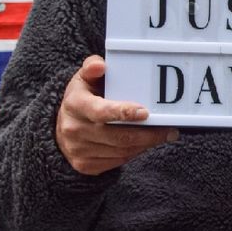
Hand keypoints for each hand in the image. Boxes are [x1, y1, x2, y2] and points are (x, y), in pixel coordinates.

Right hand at [55, 55, 178, 174]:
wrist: (61, 128)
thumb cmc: (82, 98)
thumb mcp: (83, 79)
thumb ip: (93, 68)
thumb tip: (100, 65)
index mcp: (75, 104)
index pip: (101, 111)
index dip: (123, 113)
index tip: (146, 112)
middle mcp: (74, 129)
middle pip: (117, 136)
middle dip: (148, 134)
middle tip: (169, 129)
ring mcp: (78, 150)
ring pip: (121, 151)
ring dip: (145, 144)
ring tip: (163, 135)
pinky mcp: (85, 165)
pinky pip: (117, 161)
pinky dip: (135, 152)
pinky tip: (144, 143)